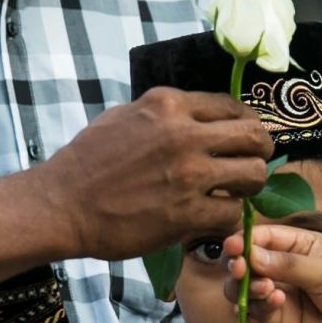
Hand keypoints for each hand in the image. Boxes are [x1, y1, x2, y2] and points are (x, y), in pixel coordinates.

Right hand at [39, 87, 272, 259]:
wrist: (61, 205)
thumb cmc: (87, 161)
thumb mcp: (125, 116)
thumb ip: (166, 114)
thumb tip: (199, 118)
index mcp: (169, 105)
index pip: (232, 105)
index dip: (247, 123)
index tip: (245, 138)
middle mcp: (184, 134)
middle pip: (254, 136)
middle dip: (260, 151)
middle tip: (252, 165)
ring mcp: (188, 174)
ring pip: (254, 174)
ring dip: (250, 186)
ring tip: (235, 192)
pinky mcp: (186, 212)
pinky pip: (233, 212)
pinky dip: (229, 217)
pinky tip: (214, 217)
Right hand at [222, 225, 321, 322]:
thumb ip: (289, 265)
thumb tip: (251, 254)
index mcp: (301, 246)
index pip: (263, 237)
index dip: (245, 240)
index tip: (234, 246)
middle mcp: (287, 270)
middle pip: (248, 263)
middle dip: (238, 263)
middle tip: (238, 267)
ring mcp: (283, 298)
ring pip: (246, 289)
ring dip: (246, 285)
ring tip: (263, 286)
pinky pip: (259, 313)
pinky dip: (260, 306)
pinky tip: (275, 301)